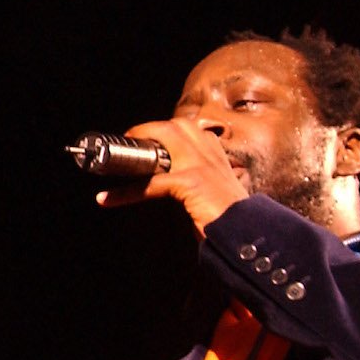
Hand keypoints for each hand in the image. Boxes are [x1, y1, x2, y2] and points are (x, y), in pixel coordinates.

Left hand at [95, 118, 249, 235]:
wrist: (251, 234)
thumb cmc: (232, 220)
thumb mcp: (216, 193)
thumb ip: (200, 183)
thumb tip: (170, 186)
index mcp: (218, 156)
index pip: (191, 130)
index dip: (168, 131)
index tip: (150, 138)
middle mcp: (212, 154)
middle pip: (177, 125)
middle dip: (150, 128)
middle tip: (130, 140)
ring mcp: (202, 165)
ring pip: (165, 138)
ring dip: (137, 146)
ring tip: (114, 160)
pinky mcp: (191, 182)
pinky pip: (150, 183)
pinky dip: (125, 193)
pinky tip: (108, 200)